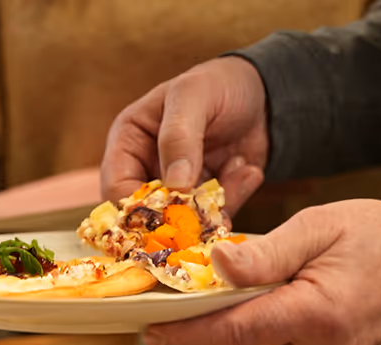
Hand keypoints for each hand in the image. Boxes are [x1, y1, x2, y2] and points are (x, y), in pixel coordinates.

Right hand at [101, 56, 268, 215]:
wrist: (263, 94)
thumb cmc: (217, 84)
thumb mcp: (193, 97)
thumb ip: (178, 137)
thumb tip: (175, 185)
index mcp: (128, 144)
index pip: (116, 188)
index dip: (138, 207)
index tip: (170, 211)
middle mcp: (146, 171)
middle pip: (146, 216)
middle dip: (179, 216)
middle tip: (210, 206)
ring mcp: (177, 191)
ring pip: (182, 224)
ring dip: (213, 207)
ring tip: (240, 168)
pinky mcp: (205, 202)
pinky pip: (212, 220)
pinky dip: (233, 201)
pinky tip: (248, 170)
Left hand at [143, 200, 380, 344]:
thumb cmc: (379, 234)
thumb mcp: (319, 226)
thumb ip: (264, 253)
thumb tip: (214, 268)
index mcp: (317, 316)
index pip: (233, 334)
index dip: (185, 334)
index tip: (151, 330)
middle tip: (168, 324)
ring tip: (200, 327)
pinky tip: (240, 335)